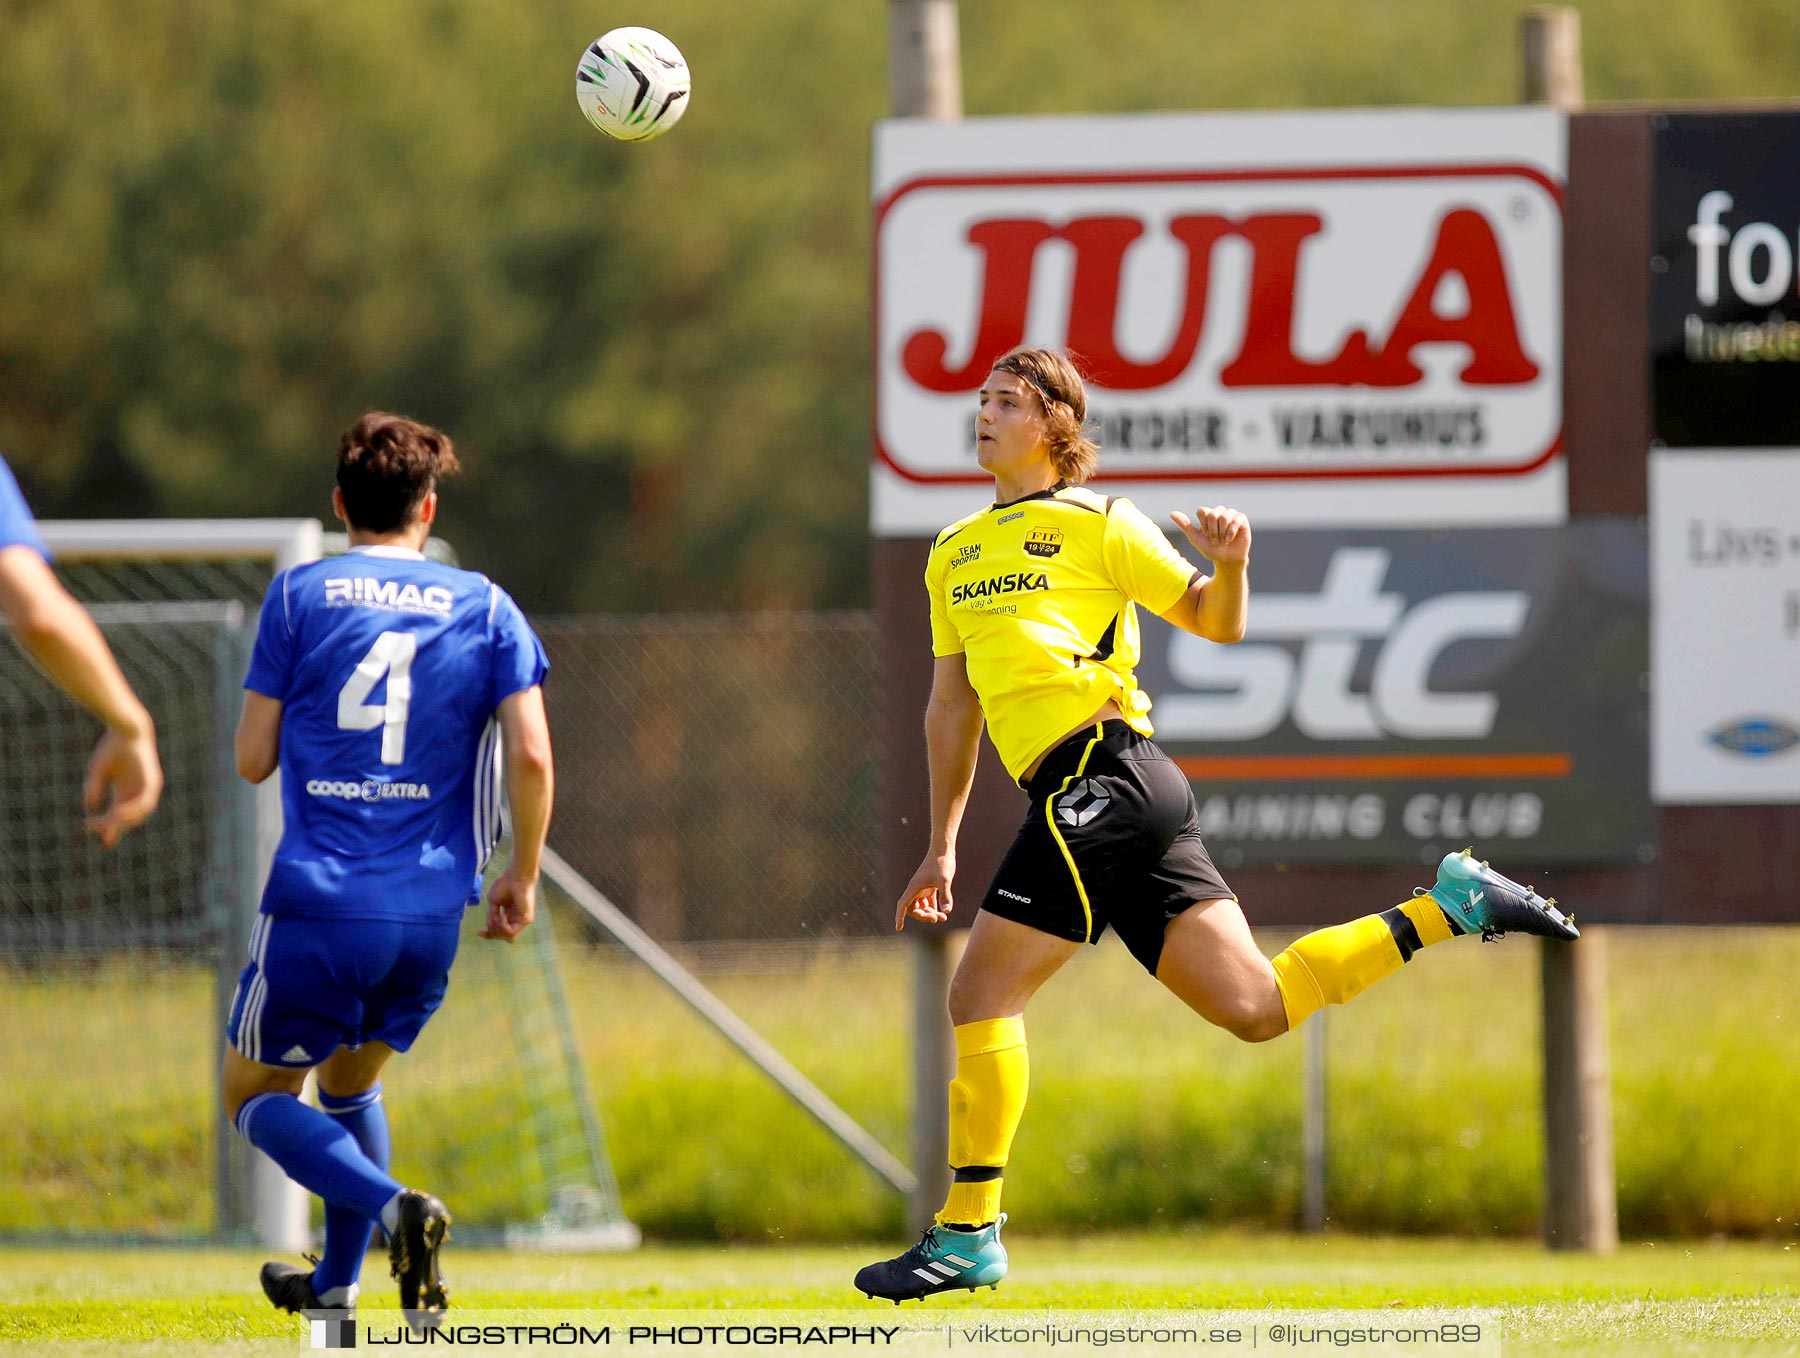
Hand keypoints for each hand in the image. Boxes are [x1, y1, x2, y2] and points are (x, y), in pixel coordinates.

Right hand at [84, 724, 162, 847]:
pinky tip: (119, 813)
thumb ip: (94, 788)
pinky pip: (146, 800)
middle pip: (130, 817)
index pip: (121, 816)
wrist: (127, 730)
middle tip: (101, 834)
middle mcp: (138, 792)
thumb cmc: (112, 748)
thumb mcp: (98, 771)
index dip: (113, 830)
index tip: (105, 843)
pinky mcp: (153, 781)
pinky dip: (134, 808)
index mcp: (126, 791)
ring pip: (140, 812)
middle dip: (116, 827)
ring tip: (110, 825)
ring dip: (125, 820)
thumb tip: (90, 807)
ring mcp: (147, 787)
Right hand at [481, 866, 537, 941]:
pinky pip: (512, 932)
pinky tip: (502, 916)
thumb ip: (492, 915)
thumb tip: (491, 926)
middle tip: (490, 919)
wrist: (514, 877)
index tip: (479, 933)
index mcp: (508, 915)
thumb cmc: (505, 885)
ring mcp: (521, 920)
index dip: (489, 935)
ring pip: (508, 937)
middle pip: (503, 936)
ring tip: (496, 917)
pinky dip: (504, 926)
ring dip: (498, 929)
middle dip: (492, 931)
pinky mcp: (526, 919)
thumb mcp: (493, 903)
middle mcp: (515, 919)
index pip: (499, 931)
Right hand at [895, 853, 954, 930]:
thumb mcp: (945, 879)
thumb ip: (945, 896)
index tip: (898, 928)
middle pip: (913, 909)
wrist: (944, 849)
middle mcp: (915, 889)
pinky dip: (934, 908)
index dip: (899, 917)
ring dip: (929, 914)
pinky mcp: (929, 887)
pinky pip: (928, 902)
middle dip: (923, 916)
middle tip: (937, 918)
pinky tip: (943, 912)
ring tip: (943, 917)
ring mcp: (922, 888)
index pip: (903, 905)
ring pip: (921, 907)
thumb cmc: (942, 862)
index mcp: (914, 887)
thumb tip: (947, 912)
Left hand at [1171, 506, 1250, 566]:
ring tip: (1223, 541)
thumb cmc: (1211, 550)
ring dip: (1221, 533)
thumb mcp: (1195, 538)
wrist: (1226, 560)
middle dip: (1212, 531)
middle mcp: (1219, 512)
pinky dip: (1231, 532)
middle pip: (1212, 514)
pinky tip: (1229, 540)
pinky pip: (1236, 519)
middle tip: (1215, 540)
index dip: (1203, 525)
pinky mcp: (1242, 519)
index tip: (1206, 534)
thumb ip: (1185, 525)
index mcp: (1208, 514)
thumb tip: (1172, 513)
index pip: (1202, 511)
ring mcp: (1231, 515)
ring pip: (1224, 517)